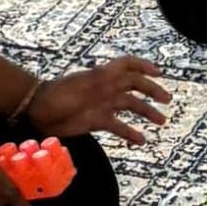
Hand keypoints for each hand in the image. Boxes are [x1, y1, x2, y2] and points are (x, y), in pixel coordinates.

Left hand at [26, 54, 174, 150]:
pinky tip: (142, 141)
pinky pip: (118, 126)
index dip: (143, 65)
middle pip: (134, 85)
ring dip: (146, 112)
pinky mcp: (97, 121)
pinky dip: (130, 133)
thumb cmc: (59, 94)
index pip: (127, 64)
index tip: (159, 73)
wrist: (39, 111)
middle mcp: (106, 88)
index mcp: (103, 75)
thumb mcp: (82, 84)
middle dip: (151, 90)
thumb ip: (103, 79)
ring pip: (130, 106)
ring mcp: (103, 104)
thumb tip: (124, 73)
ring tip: (161, 122)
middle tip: (167, 100)